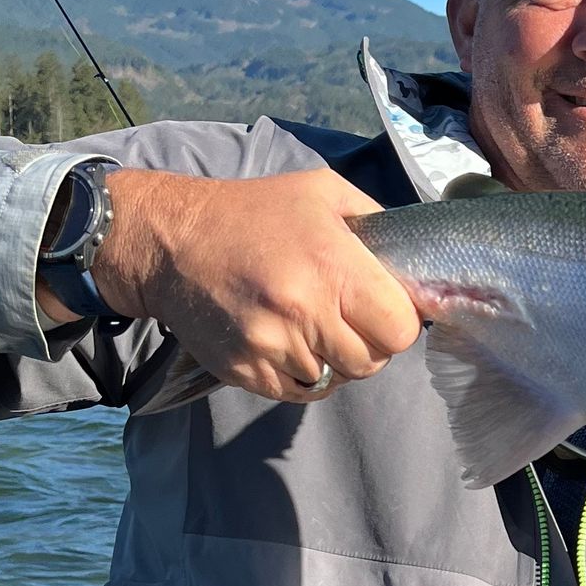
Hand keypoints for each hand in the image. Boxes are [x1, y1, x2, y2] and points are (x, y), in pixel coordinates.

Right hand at [50, 168, 424, 402]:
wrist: (171, 241)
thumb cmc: (254, 211)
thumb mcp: (324, 193)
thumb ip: (375, 227)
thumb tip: (414, 267)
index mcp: (332, 268)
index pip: (399, 331)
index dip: (397, 322)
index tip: (382, 308)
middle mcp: (303, 312)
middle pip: (371, 362)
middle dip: (369, 344)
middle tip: (348, 318)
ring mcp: (271, 347)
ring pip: (336, 380)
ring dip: (334, 360)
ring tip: (311, 324)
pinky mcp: (245, 372)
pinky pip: (300, 392)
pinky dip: (305, 375)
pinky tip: (291, 342)